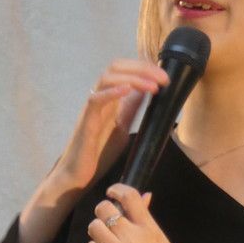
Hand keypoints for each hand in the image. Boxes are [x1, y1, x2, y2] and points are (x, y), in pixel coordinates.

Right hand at [53, 59, 169, 191]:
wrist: (78, 175)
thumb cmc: (98, 153)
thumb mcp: (122, 127)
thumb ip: (131, 110)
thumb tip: (144, 92)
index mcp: (110, 99)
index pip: (126, 70)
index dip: (145, 67)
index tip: (165, 77)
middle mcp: (100, 98)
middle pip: (116, 67)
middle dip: (142, 67)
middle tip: (163, 78)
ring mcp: (92, 108)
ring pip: (107, 78)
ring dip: (133, 78)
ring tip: (152, 86)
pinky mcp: (86, 121)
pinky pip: (95, 100)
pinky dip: (111, 92)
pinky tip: (127, 90)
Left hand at [85, 184, 191, 242]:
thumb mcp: (162, 241)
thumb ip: (148, 219)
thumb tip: (143, 196)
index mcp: (150, 229)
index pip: (130, 197)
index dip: (117, 189)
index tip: (112, 192)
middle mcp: (134, 237)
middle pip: (105, 209)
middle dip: (103, 212)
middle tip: (106, 221)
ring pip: (94, 227)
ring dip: (97, 231)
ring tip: (104, 240)